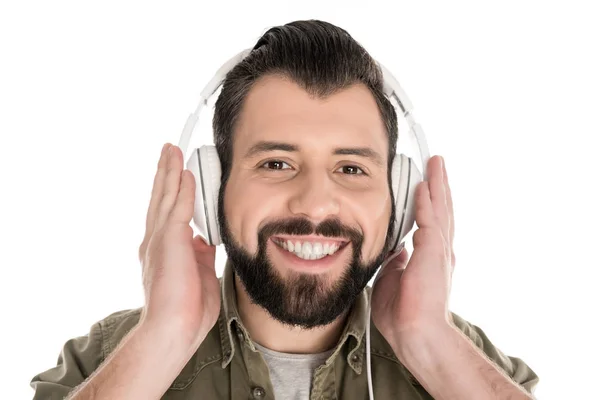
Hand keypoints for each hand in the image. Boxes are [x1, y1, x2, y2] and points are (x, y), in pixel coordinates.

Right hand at [137, 143, 219, 351]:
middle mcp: (156, 240)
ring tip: (172, 150)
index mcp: (163, 249)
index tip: (178, 173)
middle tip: (169, 151)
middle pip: (161, 197)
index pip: (167, 211)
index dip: (172, 190)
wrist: (174, 328)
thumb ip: (200, 253)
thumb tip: (206, 240)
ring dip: (171, 171)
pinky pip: (178, 207)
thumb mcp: (199, 273)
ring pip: (166, 196)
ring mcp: (160, 239)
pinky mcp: (169, 240)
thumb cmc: (187, 309)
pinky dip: (182, 188)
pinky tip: (185, 172)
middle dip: (166, 172)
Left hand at [371, 155, 454, 352]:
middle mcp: (439, 251)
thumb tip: (397, 251)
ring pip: (440, 209)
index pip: (432, 223)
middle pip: (441, 210)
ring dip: (437, 184)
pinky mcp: (433, 251)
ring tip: (436, 164)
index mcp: (431, 259)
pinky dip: (427, 200)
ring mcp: (438, 250)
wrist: (416, 333)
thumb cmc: (404, 316)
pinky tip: (424, 184)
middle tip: (437, 165)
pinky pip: (429, 218)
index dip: (431, 203)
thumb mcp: (393, 281)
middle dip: (439, 186)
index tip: (427, 186)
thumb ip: (396, 262)